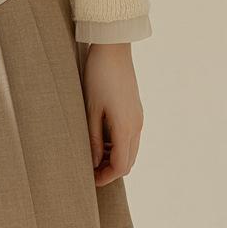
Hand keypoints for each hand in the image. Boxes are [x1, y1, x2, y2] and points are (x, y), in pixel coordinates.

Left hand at [83, 42, 144, 187]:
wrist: (113, 48)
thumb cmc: (98, 77)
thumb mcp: (90, 112)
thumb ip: (93, 140)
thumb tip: (93, 163)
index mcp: (126, 128)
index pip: (120, 166)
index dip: (105, 177)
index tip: (88, 179)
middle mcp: (136, 125)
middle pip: (127, 162)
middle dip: (109, 170)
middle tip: (88, 170)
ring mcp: (138, 118)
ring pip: (129, 151)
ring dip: (113, 158)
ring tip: (91, 156)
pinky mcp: (135, 111)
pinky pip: (129, 138)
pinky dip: (116, 146)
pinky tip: (100, 141)